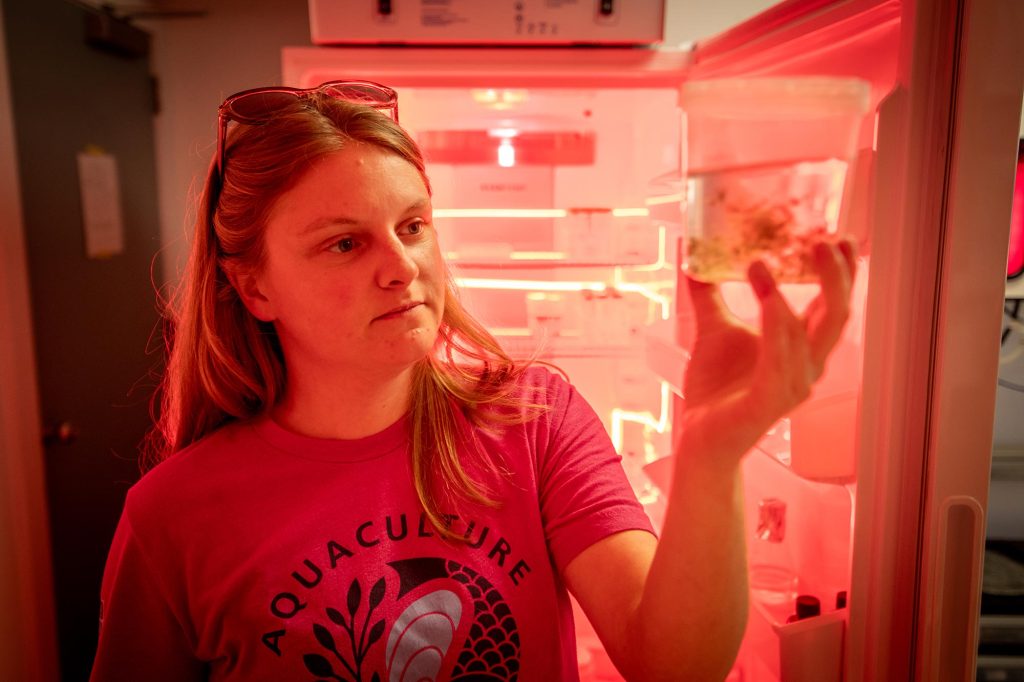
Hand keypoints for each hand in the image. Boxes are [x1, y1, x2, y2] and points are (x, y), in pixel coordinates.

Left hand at [680, 238, 857, 460]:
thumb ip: (708, 294)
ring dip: (787, 295)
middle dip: (835, 277)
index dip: (842, 272)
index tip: (838, 236)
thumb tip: (692, 256)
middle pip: (837, 316)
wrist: (698, 436)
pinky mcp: (767, 402)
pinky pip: (778, 362)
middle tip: (822, 239)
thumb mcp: (712, 329)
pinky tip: (768, 299)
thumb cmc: (715, 388)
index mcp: (799, 346)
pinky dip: (775, 328)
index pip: (832, 304)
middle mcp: (806, 366)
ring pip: (809, 337)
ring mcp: (790, 386)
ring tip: (762, 261)